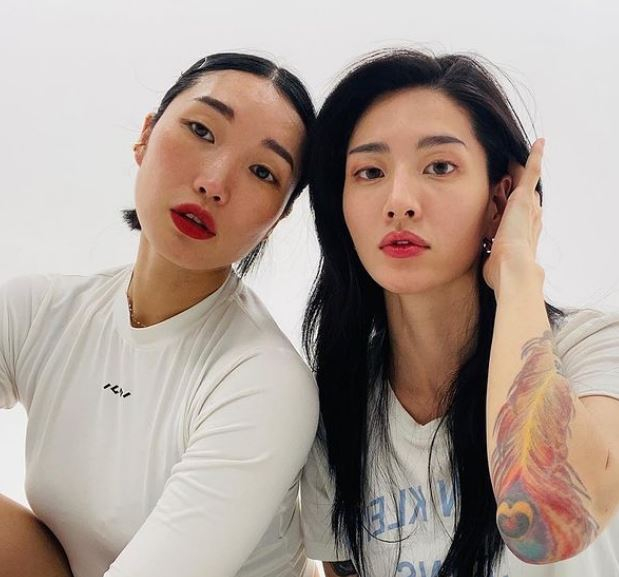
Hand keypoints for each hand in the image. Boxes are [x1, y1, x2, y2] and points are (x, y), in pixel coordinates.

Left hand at [483, 139, 544, 291]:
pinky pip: (532, 172)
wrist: (512, 268)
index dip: (510, 204)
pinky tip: (539, 143)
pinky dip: (536, 157)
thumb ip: (487, 254)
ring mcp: (529, 207)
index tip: (504, 198)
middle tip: (508, 171)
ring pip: (526, 182)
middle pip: (522, 196)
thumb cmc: (500, 270)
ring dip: (521, 169)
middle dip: (516, 185)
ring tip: (521, 154)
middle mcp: (529, 218)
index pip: (517, 214)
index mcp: (521, 233)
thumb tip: (477, 260)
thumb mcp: (491, 259)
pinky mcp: (525, 198)